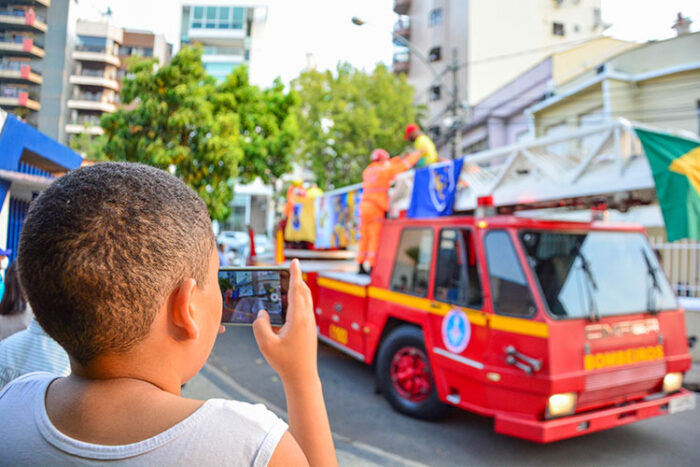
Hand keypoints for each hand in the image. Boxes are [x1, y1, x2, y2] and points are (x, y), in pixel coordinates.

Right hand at [253, 259, 316, 384]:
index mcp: (298, 318)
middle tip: (290, 268)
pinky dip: (299, 300)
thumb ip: (260, 325)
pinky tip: (291, 303)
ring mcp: (310, 324)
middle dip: (297, 278)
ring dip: (299, 289)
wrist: (302, 377)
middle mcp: (306, 318)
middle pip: (303, 292)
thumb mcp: (266, 344)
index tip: (294, 261)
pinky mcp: (309, 330)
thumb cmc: (285, 362)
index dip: (294, 274)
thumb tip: (262, 314)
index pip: (296, 290)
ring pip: (306, 300)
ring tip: (291, 282)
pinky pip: (305, 309)